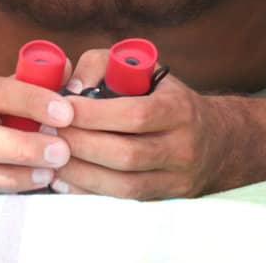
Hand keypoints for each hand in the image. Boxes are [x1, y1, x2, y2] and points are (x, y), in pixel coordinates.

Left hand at [51, 48, 214, 198]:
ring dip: (80, 172)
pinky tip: (64, 181)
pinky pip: (122, 199)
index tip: (61, 109)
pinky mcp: (165, 197)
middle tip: (48, 135)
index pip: (135, 114)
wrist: (216, 140)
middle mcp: (183, 145)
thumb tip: (68, 88)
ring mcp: (177, 176)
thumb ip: (104, 67)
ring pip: (124, 184)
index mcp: (178, 108)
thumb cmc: (166, 100)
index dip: (94, 115)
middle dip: (81, 145)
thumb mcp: (145, 73)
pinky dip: (89, 191)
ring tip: (50, 158)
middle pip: (127, 154)